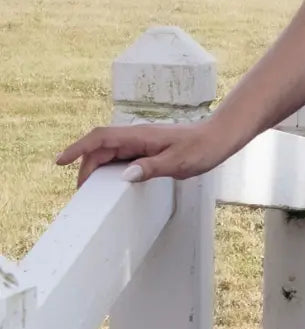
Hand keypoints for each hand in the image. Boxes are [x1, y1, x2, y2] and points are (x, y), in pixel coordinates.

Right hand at [55, 120, 233, 189]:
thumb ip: (150, 168)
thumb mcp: (177, 162)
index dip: (78, 148)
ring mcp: (142, 143)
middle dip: (86, 166)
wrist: (219, 138)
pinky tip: (111, 182)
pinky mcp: (148, 150)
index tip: (60, 161)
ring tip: (91, 189)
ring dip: (97, 168)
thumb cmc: (201, 148)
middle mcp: (137, 137)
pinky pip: (123, 157)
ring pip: (111, 153)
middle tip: (81, 192)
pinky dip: (111, 168)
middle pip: (101, 148)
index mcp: (139, 136)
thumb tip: (123, 176)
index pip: (100, 138)